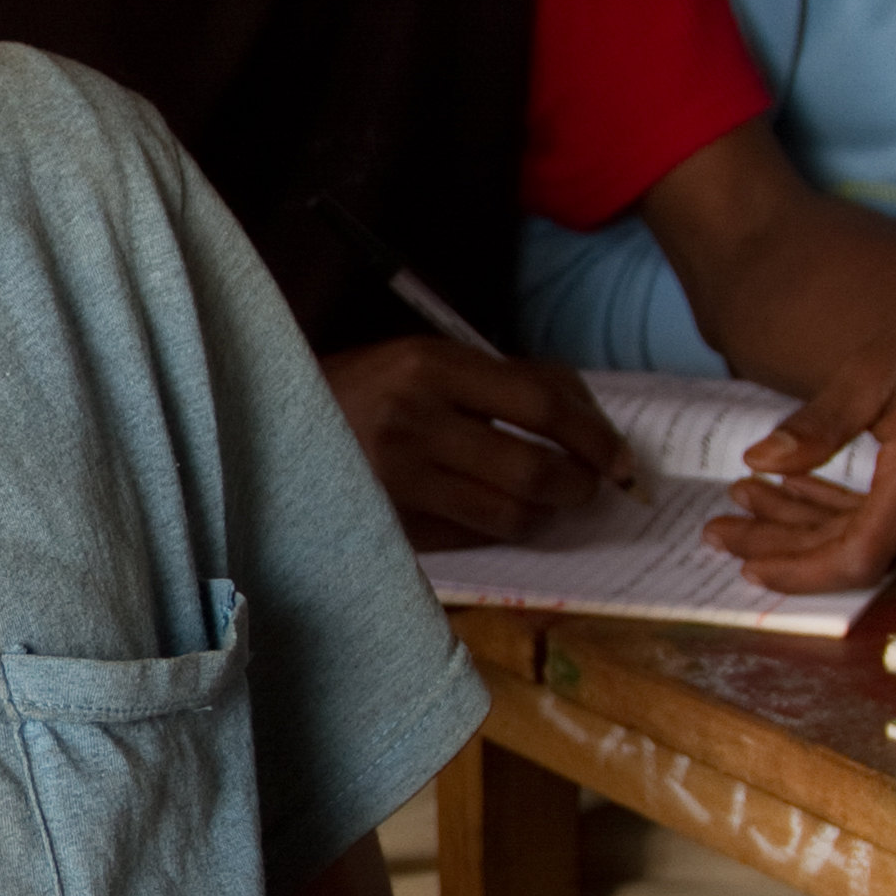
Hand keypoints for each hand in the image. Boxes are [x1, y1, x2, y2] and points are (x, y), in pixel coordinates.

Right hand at [324, 338, 636, 547]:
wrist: (274, 419)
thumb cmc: (367, 384)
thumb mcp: (430, 359)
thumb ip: (505, 380)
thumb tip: (589, 418)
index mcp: (430, 368)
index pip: (541, 405)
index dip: (594, 435)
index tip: (620, 456)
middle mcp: (414, 423)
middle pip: (532, 470)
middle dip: (579, 484)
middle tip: (592, 485)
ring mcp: (398, 481)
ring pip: (507, 515)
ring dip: (546, 513)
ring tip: (554, 501)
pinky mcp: (388, 522)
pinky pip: (470, 536)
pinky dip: (500, 529)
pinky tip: (504, 514)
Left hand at [702, 262, 895, 585]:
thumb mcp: (874, 369)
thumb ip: (818, 423)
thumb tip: (758, 461)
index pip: (856, 555)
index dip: (795, 568)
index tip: (741, 560)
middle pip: (858, 552)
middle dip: (785, 540)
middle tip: (723, 525)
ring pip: (880, 545)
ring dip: (815, 527)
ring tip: (751, 501)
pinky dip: (858, 521)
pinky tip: (806, 500)